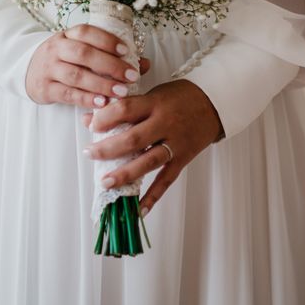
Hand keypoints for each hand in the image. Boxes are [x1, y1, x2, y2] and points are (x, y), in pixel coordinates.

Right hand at [26, 24, 149, 108]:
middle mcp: (56, 49)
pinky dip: (86, 99)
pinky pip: (67, 94)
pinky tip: (102, 104)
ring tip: (121, 92)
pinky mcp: (45, 88)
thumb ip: (112, 57)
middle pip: (83, 54)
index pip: (86, 32)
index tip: (126, 50)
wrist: (28, 72)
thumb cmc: (65, 61)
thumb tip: (144, 64)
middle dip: (110, 65)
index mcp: (68, 35)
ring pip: (76, 75)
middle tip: (131, 76)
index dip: (107, 40)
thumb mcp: (82, 52)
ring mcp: (49, 69)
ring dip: (101, 84)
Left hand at [81, 80, 223, 215]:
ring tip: (105, 181)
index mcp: (155, 103)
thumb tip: (89, 119)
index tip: (91, 125)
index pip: (126, 109)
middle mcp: (166, 124)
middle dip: (108, 148)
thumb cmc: (179, 96)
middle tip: (89, 154)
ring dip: (125, 174)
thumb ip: (124, 107)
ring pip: (148, 161)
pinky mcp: (183, 159)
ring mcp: (176, 143)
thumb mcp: (152, 94)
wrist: (214, 103)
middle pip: (134, 138)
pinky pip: (167, 180)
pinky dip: (153, 196)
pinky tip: (139, 209)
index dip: (106, 118)